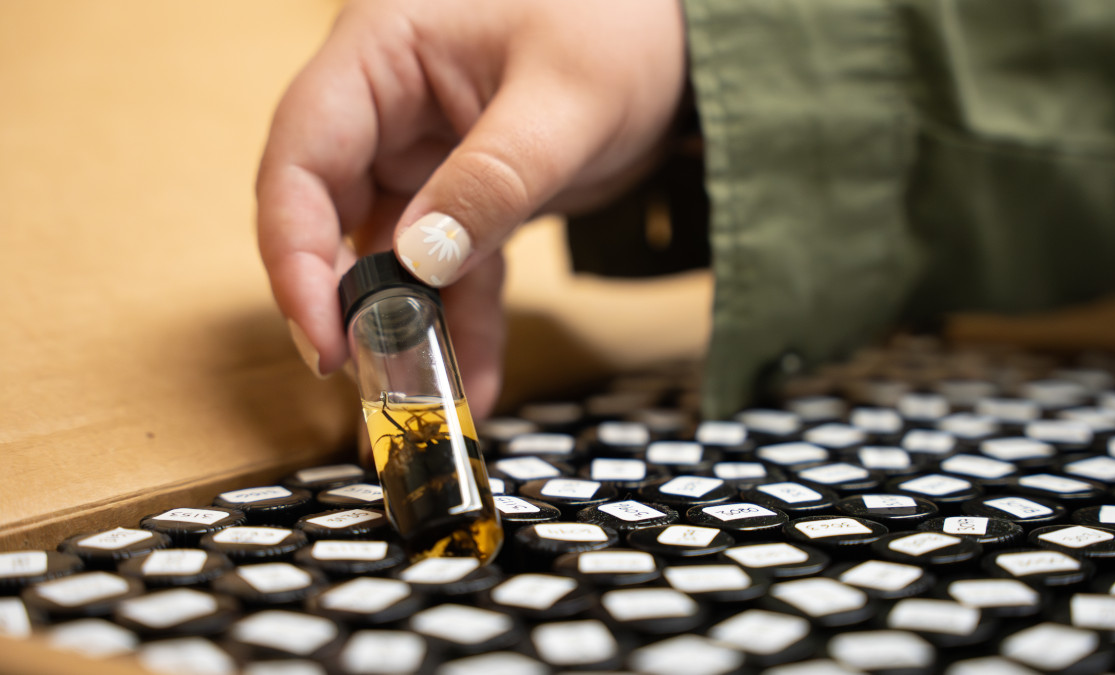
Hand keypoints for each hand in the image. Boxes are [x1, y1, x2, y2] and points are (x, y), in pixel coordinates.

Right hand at [256, 0, 685, 416]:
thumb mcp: (563, 103)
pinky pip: (455, 269)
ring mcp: (426, 156)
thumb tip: (420, 262)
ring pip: (394, 257)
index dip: (295, 250)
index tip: (319, 331)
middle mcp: (388, 107)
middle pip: (331, 215)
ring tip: (430, 397)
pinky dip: (465, 322)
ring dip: (409, 328)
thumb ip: (492, 180)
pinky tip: (476, 377)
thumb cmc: (620, 25)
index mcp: (382, 53)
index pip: (303, 157)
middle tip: (371, 377)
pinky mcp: (467, 196)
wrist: (687, 43)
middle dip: (349, 303)